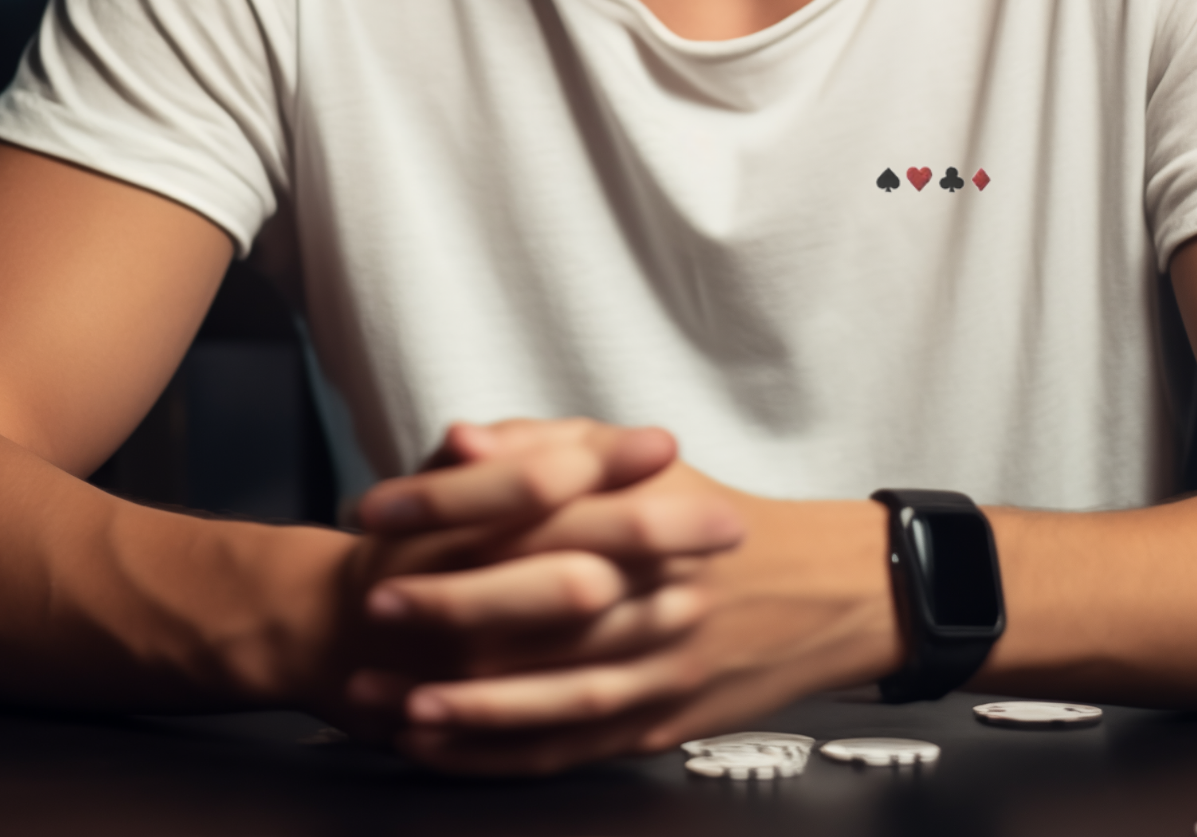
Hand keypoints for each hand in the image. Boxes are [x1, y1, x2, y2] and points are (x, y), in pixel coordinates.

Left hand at [304, 420, 740, 742]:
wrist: (819, 592)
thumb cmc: (704, 519)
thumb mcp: (637, 460)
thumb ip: (543, 446)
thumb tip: (457, 442)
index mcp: (648, 510)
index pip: (537, 499)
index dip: (451, 503)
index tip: (378, 508)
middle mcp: (662, 588)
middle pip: (553, 597)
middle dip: (458, 604)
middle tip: (377, 606)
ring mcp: (666, 662)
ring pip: (564, 690)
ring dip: (474, 705)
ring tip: (395, 706)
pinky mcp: (663, 722)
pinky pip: (576, 746)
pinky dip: (503, 754)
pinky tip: (441, 749)